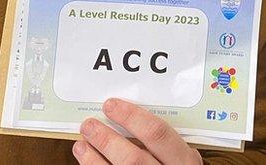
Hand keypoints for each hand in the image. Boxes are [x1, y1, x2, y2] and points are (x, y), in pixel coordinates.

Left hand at [73, 98, 200, 163]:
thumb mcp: (181, 157)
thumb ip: (165, 143)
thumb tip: (131, 118)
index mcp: (183, 162)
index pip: (157, 134)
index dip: (131, 117)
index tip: (111, 105)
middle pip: (132, 158)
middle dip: (106, 139)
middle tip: (89, 125)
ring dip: (94, 158)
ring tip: (82, 143)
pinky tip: (86, 160)